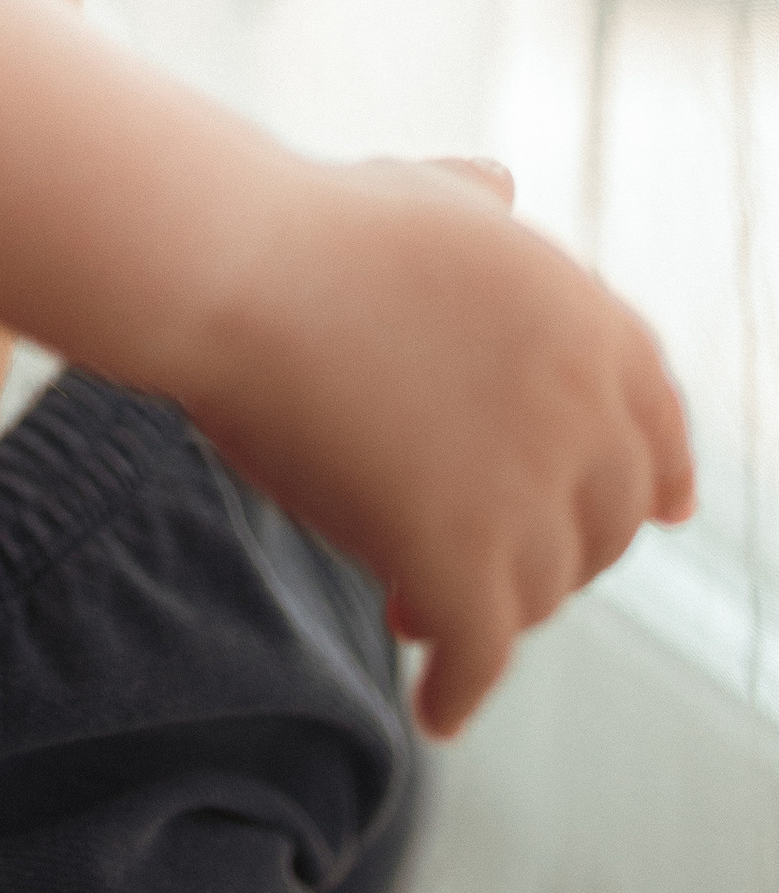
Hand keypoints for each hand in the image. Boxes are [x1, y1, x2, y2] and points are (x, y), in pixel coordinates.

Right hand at [182, 155, 692, 734]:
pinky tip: (435, 707)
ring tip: (413, 609)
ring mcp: (527, 489)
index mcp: (588, 317)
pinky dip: (460, 688)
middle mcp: (584, 407)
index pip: (658, 423)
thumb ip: (474, 210)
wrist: (233, 268)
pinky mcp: (463, 559)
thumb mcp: (417, 193)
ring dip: (488, 609)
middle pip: (600, 522)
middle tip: (479, 560)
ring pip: (539, 592)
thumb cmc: (306, 226)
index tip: (654, 512)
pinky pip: (482, 655)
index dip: (654, 476)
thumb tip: (500, 185)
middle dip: (551, 548)